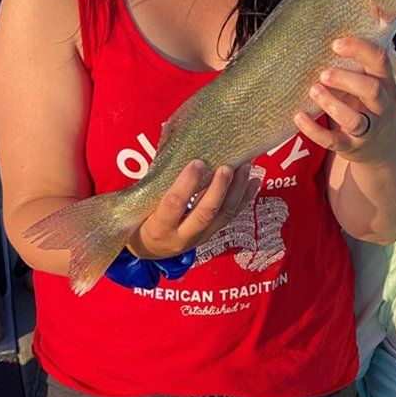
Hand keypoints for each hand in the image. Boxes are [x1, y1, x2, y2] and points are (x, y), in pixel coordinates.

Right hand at [126, 160, 260, 259]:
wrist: (149, 250)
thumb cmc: (141, 219)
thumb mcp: (141, 207)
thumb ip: (156, 185)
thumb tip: (173, 146)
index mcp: (159, 227)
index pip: (173, 205)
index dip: (186, 184)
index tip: (196, 162)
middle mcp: (181, 236)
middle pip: (205, 213)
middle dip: (218, 189)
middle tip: (227, 166)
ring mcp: (200, 237)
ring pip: (223, 215)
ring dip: (237, 190)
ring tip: (245, 167)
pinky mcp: (212, 234)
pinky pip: (231, 217)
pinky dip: (244, 198)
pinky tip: (254, 181)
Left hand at [294, 37, 395, 162]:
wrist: (384, 151)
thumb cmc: (370, 106)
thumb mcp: (375, 83)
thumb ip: (363, 62)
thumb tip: (350, 22)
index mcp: (385, 83)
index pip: (380, 61)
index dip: (359, 49)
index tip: (336, 44)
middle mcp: (381, 106)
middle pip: (371, 90)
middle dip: (346, 79)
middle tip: (323, 73)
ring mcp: (368, 129)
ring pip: (354, 120)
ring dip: (331, 104)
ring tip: (313, 91)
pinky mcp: (352, 147)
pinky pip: (333, 141)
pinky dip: (314, 130)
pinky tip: (299, 116)